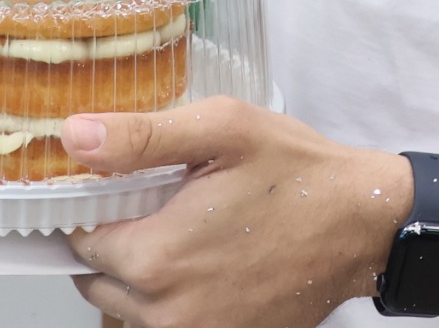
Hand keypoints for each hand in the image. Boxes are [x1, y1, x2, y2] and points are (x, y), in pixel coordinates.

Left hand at [65, 98, 409, 327]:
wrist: (363, 225)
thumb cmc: (299, 174)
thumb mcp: (223, 130)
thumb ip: (142, 136)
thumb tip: (75, 135)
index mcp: (157, 255)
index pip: (81, 241)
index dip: (97, 209)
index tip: (126, 189)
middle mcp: (167, 310)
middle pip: (99, 281)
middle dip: (117, 244)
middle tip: (162, 207)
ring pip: (129, 310)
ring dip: (142, 277)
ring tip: (188, 234)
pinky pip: (168, 325)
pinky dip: (175, 300)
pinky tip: (209, 262)